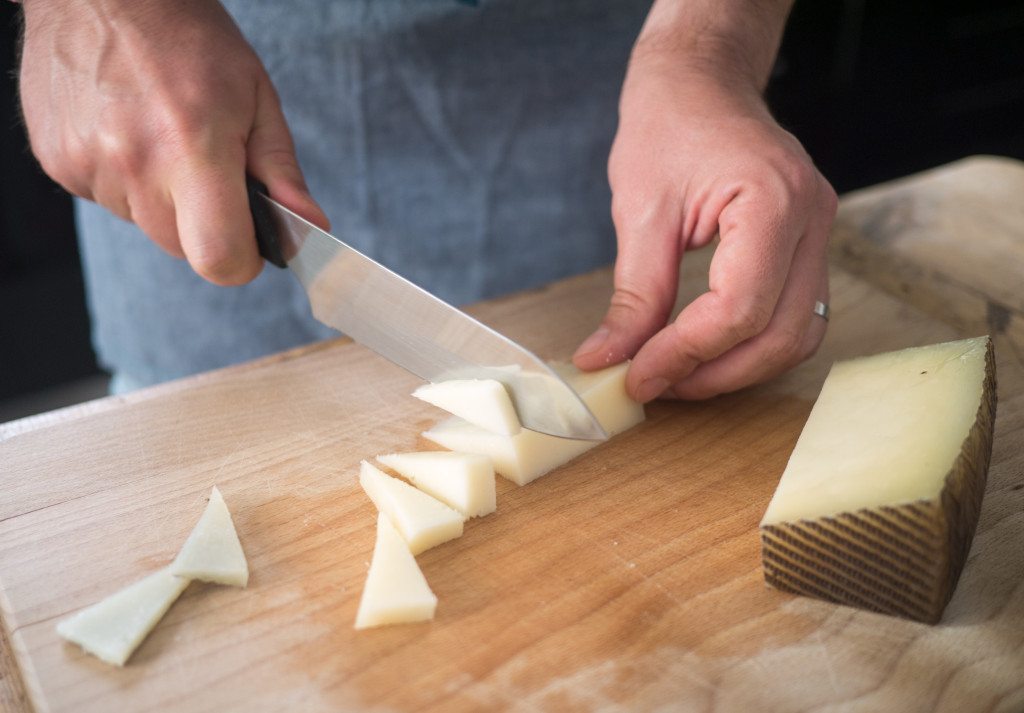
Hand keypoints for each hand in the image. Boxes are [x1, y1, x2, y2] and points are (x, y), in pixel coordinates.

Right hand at [18, 0, 327, 284]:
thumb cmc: (187, 37)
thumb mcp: (255, 98)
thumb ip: (280, 172)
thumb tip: (309, 227)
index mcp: (193, 149)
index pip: (219, 259)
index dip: (242, 260)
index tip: (249, 240)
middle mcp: (134, 164)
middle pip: (182, 248)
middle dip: (204, 223)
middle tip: (206, 167)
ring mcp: (88, 166)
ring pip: (143, 224)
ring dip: (160, 198)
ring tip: (162, 136)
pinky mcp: (58, 162)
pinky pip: (106, 200)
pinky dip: (123, 179)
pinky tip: (127, 130)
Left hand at [573, 47, 836, 401]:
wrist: (701, 82)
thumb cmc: (669, 124)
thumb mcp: (640, 210)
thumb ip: (634, 295)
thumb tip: (607, 360)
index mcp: (773, 200)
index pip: (740, 309)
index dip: (684, 355)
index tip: (635, 376)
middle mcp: (812, 220)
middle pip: (780, 334)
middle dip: (713, 373)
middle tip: (654, 384)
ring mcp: (820, 233)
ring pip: (798, 335)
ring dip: (737, 369)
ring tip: (675, 374)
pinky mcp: (808, 245)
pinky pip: (795, 316)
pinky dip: (752, 345)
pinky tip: (704, 350)